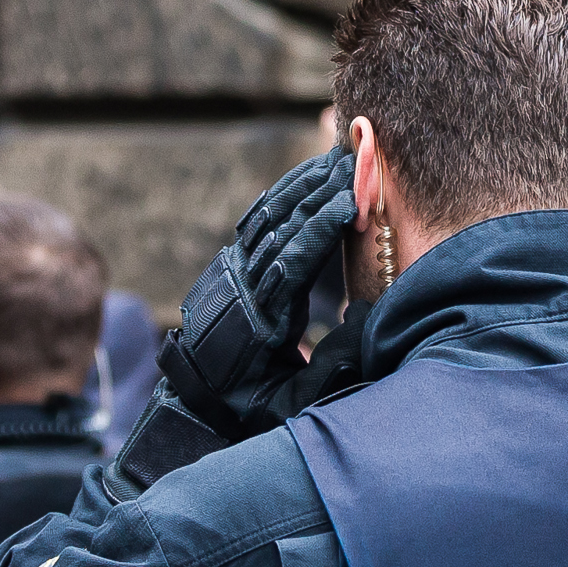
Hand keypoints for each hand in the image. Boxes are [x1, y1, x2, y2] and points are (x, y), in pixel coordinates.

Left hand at [107, 145, 356, 494]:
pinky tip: (308, 178)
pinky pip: (258, 221)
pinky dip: (285, 195)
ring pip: (267, 217)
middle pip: (281, 228)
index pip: (292, 261)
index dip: (321, 228)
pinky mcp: (229, 266)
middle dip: (318, 192)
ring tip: (337, 159)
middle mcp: (241, 288)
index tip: (352, 200)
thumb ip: (333, 367)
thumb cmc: (254, 407)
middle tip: (355, 161)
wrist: (198, 402)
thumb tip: (369, 318)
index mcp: (260, 320)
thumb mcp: (295, 403)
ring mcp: (231, 273)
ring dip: (302, 186)